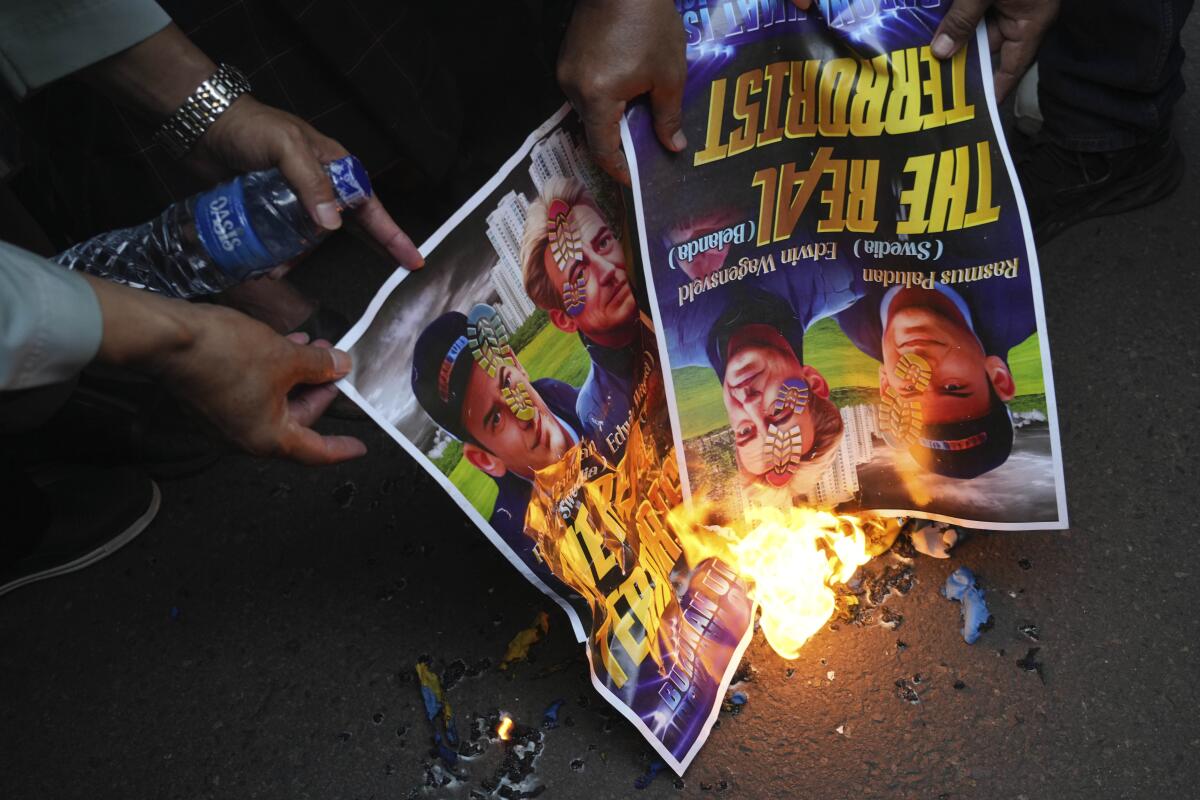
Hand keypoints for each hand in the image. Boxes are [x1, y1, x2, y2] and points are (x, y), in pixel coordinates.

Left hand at [80, 23, 422, 268]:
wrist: (202, 126)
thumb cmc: (251, 128)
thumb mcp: (287, 148)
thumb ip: (311, 183)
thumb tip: (333, 226)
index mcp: (335, 168)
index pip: (372, 207)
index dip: (392, 235)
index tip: (413, 262)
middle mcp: (320, 189)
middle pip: (348, 230)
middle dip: (357, 256)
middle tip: (371, 286)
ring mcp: (294, 203)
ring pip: (310, 241)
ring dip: (298, 257)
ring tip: (277, 271)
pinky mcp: (269, 213)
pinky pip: (282, 242)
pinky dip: (276, 255)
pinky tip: (265, 267)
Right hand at [87, 276, 366, 464]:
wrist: (168, 338)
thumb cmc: (226, 353)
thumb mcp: (285, 357)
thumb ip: (318, 364)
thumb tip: (339, 365)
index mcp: (268, 439)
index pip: (315, 451)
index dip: (340, 448)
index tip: (359, 448)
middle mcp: (245, 438)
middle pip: (296, 421)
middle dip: (318, 390)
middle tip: (335, 365)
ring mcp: (225, 421)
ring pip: (274, 401)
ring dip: (295, 375)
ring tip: (312, 345)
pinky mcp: (211, 400)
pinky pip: (253, 392)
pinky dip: (271, 373)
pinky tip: (281, 345)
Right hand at [557, 0, 687, 183]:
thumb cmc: (649, 23)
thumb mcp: (669, 75)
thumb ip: (668, 116)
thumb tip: (673, 147)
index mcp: (598, 97)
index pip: (602, 149)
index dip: (619, 169)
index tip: (633, 180)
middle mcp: (575, 88)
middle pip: (594, 130)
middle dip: (618, 143)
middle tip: (644, 149)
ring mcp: (566, 70)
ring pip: (589, 109)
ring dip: (611, 117)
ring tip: (638, 115)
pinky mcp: (567, 56)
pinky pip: (585, 89)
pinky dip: (604, 97)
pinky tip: (626, 89)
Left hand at [930, 0, 1058, 100]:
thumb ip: (963, 19)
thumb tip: (941, 51)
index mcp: (1031, 23)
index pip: (1011, 69)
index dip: (992, 91)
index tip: (973, 112)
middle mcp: (1021, 16)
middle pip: (987, 50)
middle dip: (960, 62)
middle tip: (931, 81)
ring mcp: (1008, 2)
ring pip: (976, 29)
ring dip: (952, 38)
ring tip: (923, 57)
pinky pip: (972, 11)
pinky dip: (954, 19)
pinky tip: (927, 29)